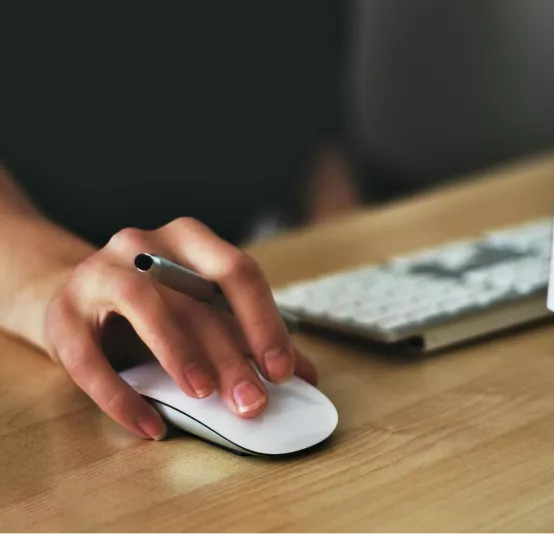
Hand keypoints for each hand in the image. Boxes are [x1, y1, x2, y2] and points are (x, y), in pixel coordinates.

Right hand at [44, 217, 316, 439]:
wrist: (76, 299)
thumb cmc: (155, 307)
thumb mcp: (203, 312)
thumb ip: (249, 338)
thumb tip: (305, 375)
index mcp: (189, 240)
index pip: (237, 271)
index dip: (263, 321)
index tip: (283, 370)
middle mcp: (143, 245)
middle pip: (195, 297)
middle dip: (230, 354)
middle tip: (252, 401)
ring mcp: (98, 274)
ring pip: (143, 305)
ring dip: (178, 352)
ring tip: (204, 395)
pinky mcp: (62, 316)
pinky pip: (89, 359)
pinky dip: (122, 396)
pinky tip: (151, 426)